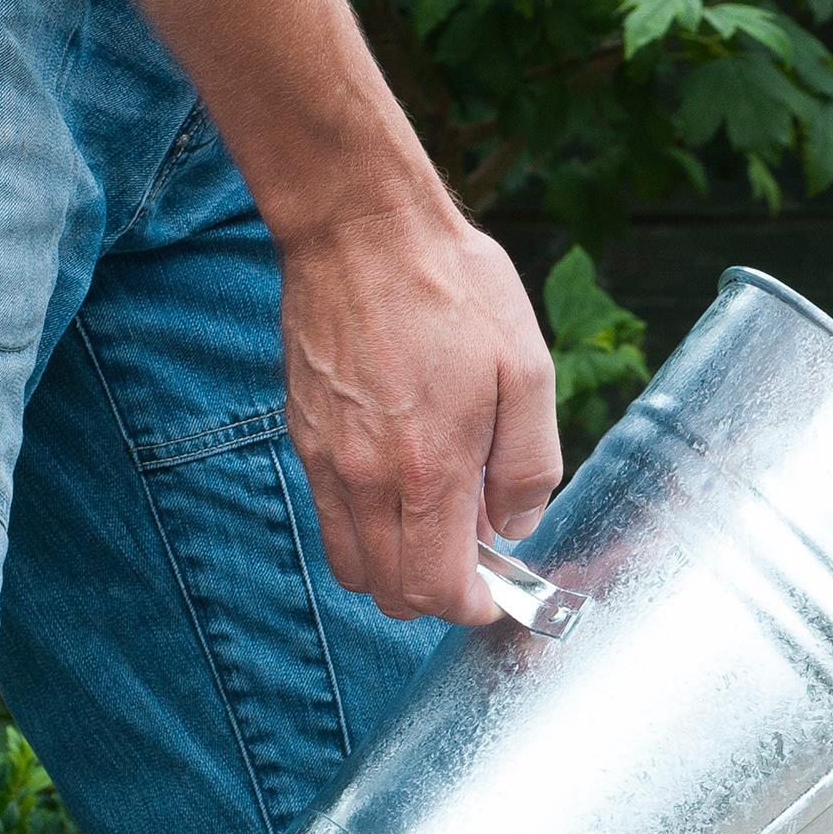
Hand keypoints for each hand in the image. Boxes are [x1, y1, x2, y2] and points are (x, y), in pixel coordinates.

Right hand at [279, 204, 561, 626]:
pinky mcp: (303, 434)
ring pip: (352, 563)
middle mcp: (365, 478)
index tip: (495, 592)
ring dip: (396, 565)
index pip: (435, 589)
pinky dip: (367, 526)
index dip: (471, 607)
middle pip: (388, 593)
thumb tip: (515, 524)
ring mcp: (326, 458)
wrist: (360, 226)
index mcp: (427, 469)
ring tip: (438, 517)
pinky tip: (403, 480)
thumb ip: (529, 463)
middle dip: (435, 593)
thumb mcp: (527, 370)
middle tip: (473, 553)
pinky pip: (330, 515)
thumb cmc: (452, 289)